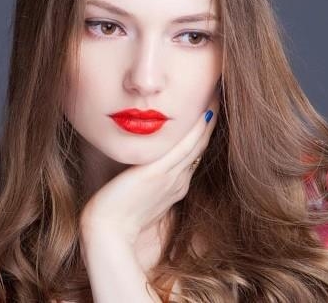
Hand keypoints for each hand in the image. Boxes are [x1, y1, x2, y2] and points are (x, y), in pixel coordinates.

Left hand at [79, 93, 219, 249]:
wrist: (108, 232)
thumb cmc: (116, 216)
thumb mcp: (135, 195)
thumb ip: (143, 180)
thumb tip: (141, 166)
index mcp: (174, 186)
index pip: (192, 153)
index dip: (202, 132)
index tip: (208, 111)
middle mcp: (178, 180)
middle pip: (200, 145)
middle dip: (210, 121)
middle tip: (219, 95)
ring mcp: (171, 176)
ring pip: (197, 143)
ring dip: (210, 119)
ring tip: (218, 96)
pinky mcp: (159, 173)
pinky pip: (185, 146)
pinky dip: (197, 129)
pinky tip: (205, 112)